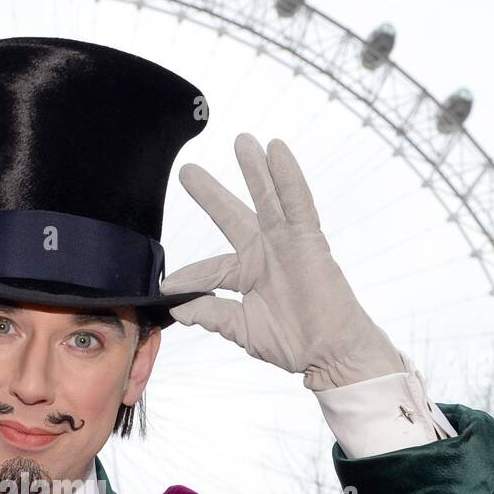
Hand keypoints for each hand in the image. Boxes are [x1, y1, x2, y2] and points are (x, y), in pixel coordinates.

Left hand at [160, 134, 408, 389]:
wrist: (328, 352)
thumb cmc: (292, 343)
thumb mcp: (243, 329)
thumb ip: (213, 314)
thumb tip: (178, 310)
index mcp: (245, 277)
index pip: (209, 270)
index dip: (188, 278)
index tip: (166, 285)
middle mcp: (263, 254)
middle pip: (231, 217)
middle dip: (210, 194)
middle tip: (187, 170)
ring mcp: (285, 244)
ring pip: (265, 199)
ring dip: (253, 169)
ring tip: (241, 141)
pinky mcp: (308, 239)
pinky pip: (297, 201)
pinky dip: (287, 175)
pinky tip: (277, 149)